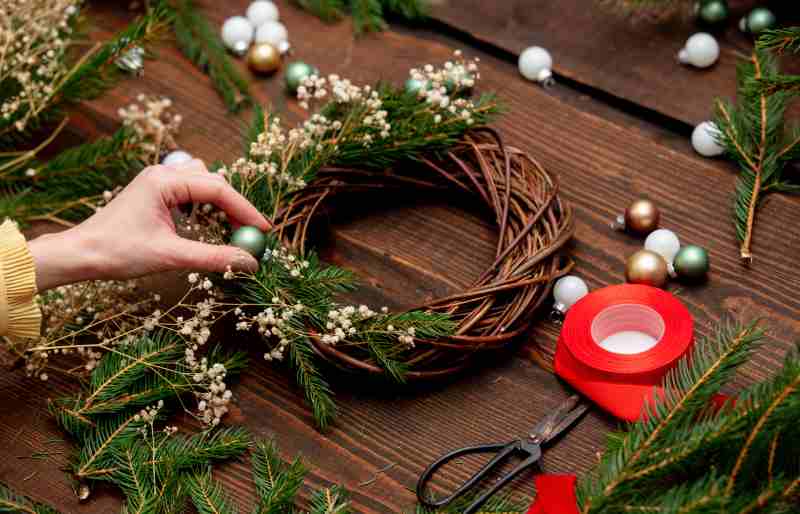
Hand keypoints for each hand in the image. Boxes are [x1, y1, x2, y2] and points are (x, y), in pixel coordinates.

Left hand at [28, 160, 267, 290]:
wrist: (80, 254)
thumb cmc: (118, 252)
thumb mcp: (172, 256)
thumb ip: (214, 257)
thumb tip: (249, 262)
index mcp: (165, 181)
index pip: (218, 189)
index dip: (245, 210)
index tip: (263, 230)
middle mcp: (162, 174)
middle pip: (214, 182)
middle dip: (236, 208)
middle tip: (251, 234)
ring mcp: (157, 181)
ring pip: (203, 183)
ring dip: (221, 204)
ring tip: (233, 228)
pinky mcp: (154, 193)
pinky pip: (190, 191)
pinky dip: (205, 206)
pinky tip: (208, 224)